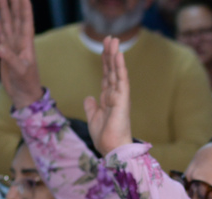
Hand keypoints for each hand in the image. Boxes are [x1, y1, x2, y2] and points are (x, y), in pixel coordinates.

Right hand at [0, 0, 42, 108]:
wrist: (23, 94)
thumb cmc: (26, 83)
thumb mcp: (20, 70)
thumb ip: (10, 58)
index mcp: (26, 43)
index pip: (26, 21)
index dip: (25, 8)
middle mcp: (20, 41)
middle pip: (17, 18)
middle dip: (14, 4)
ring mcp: (12, 45)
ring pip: (8, 23)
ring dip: (5, 10)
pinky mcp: (5, 50)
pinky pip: (0, 33)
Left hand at [84, 37, 132, 156]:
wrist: (111, 149)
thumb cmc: (105, 137)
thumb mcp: (93, 118)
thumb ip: (91, 106)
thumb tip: (88, 96)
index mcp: (108, 99)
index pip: (106, 76)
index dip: (105, 61)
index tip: (104, 48)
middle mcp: (115, 95)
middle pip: (111, 70)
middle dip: (110, 54)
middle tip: (109, 37)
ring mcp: (120, 96)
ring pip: (117, 71)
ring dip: (115, 55)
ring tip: (114, 40)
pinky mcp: (122, 99)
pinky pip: (121, 79)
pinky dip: (120, 66)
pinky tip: (118, 54)